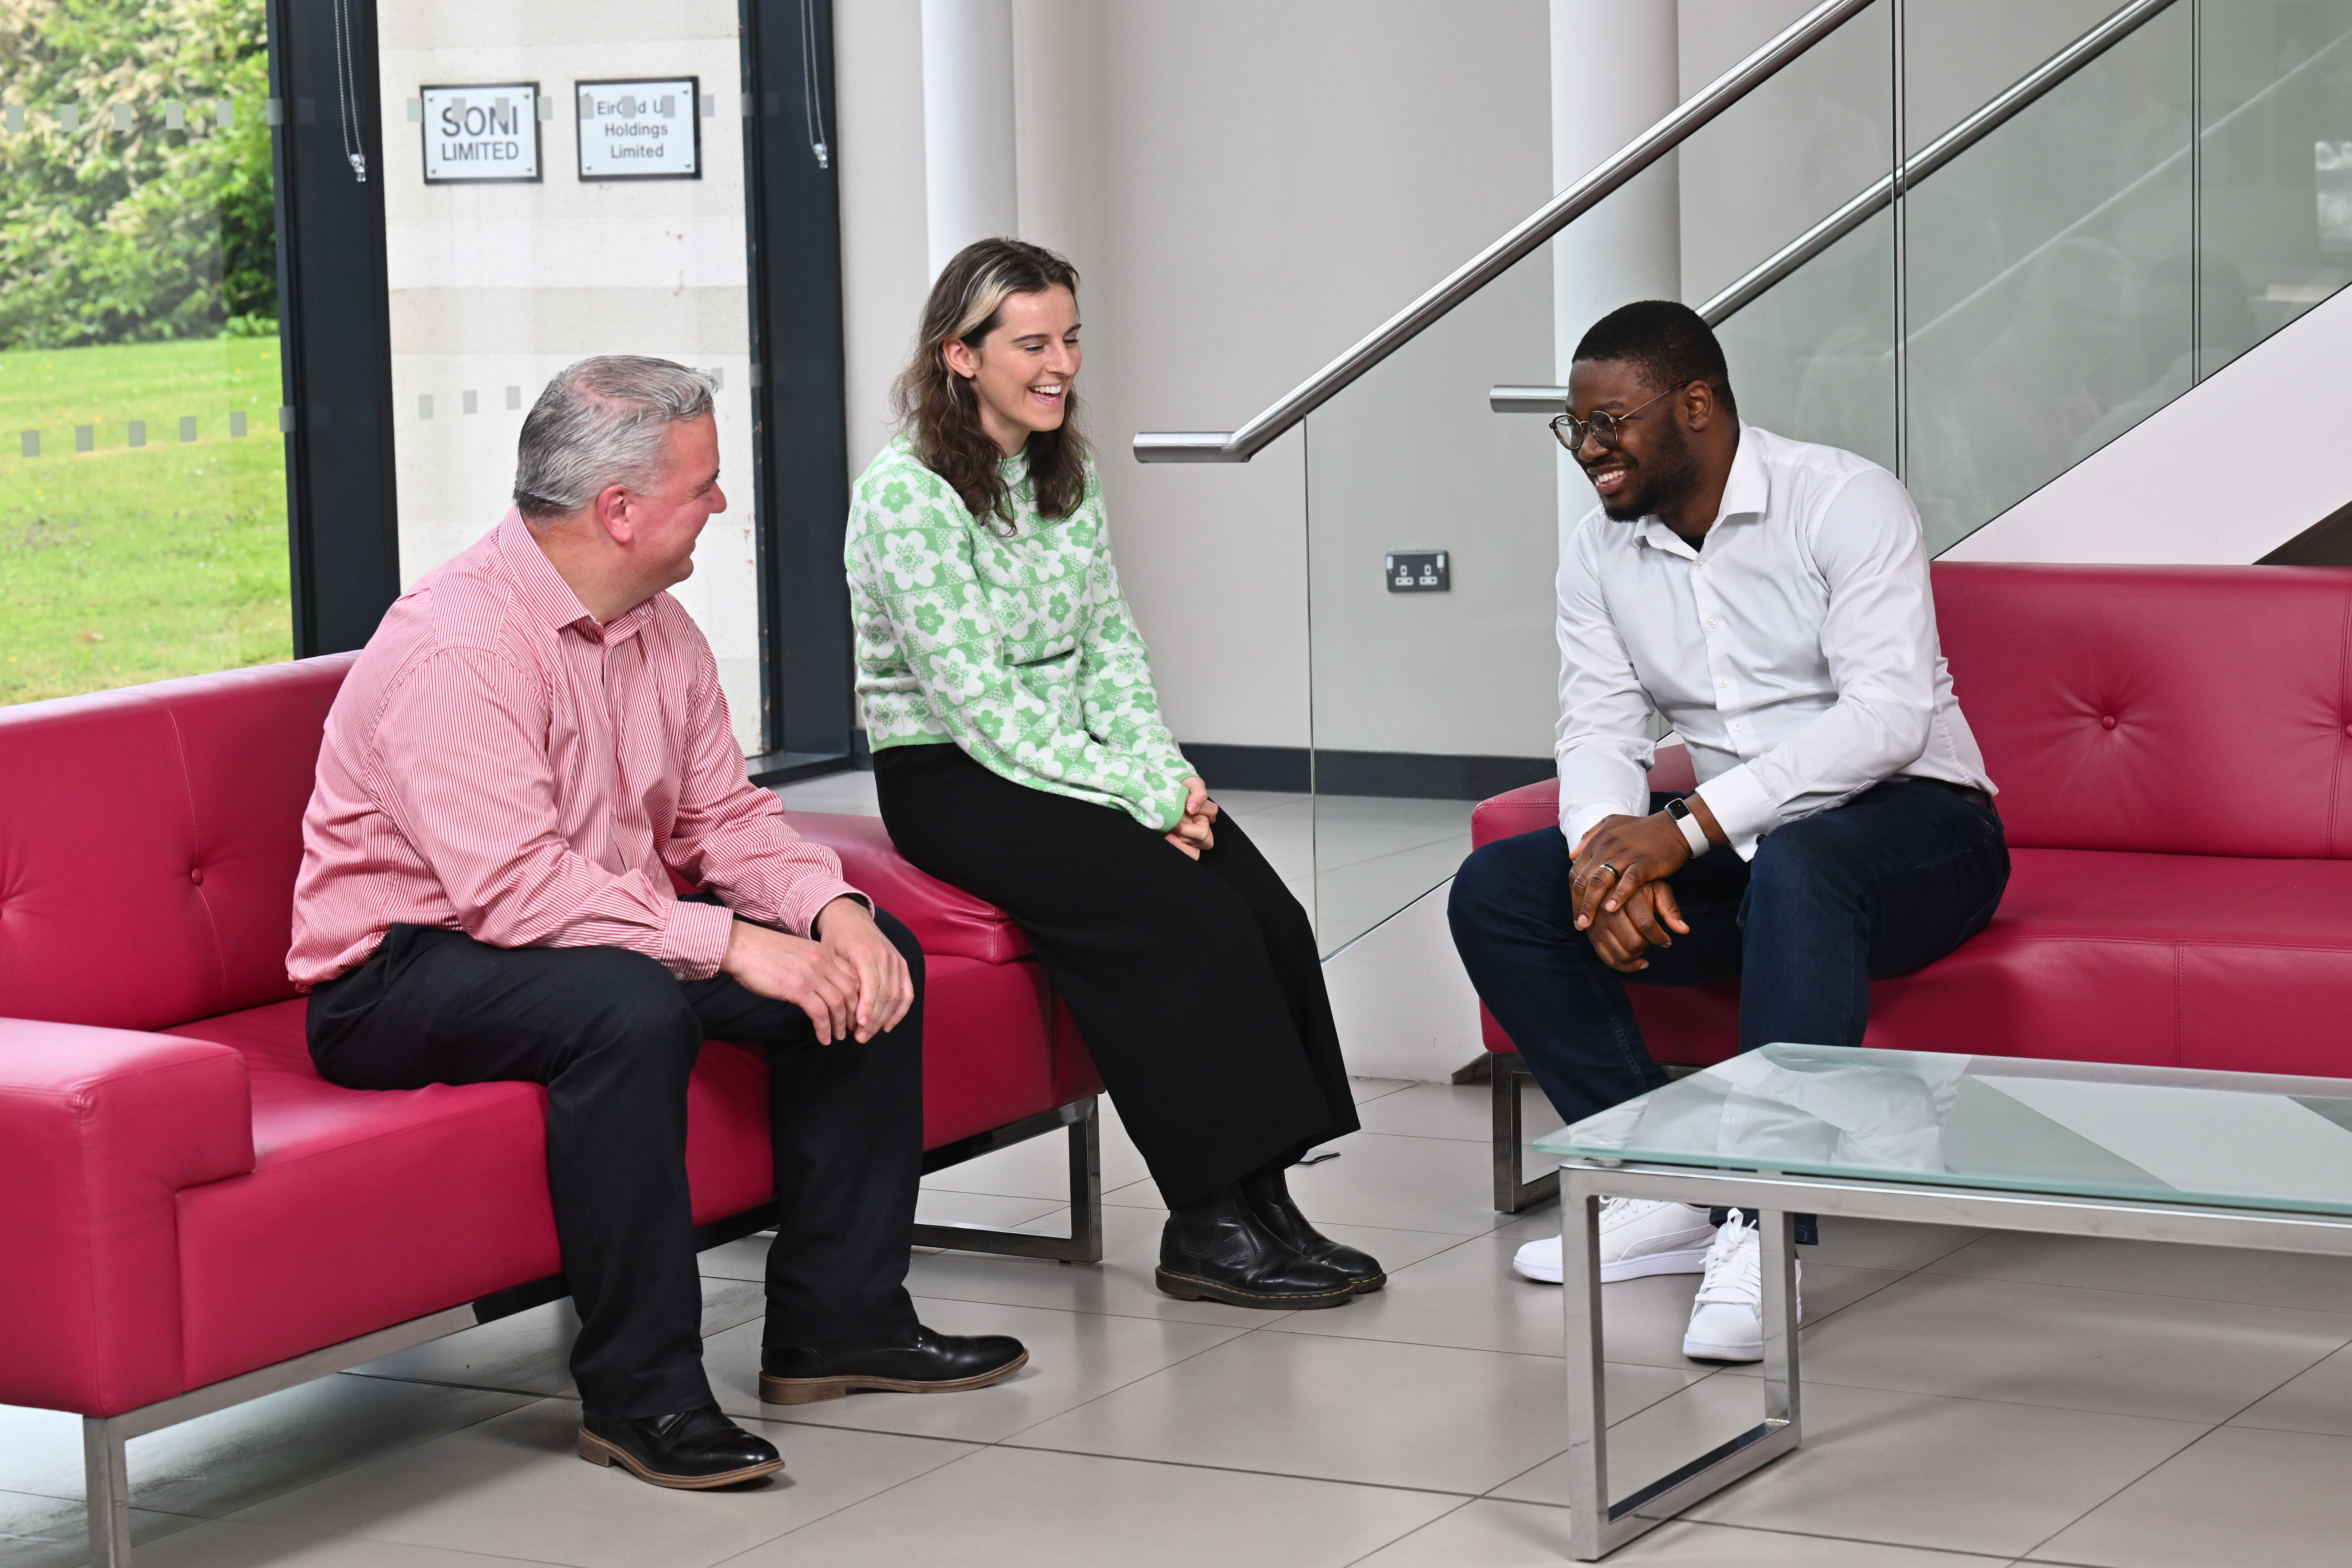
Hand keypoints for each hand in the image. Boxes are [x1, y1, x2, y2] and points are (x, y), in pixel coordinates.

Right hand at [721, 920, 859, 1042]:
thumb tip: (824, 986)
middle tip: (851, 1028)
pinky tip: (823, 1038)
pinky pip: (820, 1013)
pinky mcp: (797, 988)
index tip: (856, 1011)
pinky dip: (825, 1028)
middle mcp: (822, 962)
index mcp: (824, 952)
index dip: (859, 997)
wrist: (742, 946)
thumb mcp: (799, 953)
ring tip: (838, 1037)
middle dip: (854, 1013)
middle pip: (852, 991)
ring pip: (838, 1003)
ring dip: (840, 1024)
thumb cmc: (765, 952)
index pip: (854, 976)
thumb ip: (815, 965)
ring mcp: (811, 974)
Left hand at [813, 896, 914, 1041]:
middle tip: (860, 1037)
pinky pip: (907, 992)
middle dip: (873, 1019)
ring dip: (884, 1019)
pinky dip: (900, 1011)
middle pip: (884, 994)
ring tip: (868, 1034)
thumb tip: (839, 1007)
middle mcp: (884, 956)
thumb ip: (838, 977)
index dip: (867, 1007)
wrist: (849, 917)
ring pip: (896, 996)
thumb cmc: (835, 938)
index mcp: (865, 953)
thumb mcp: (829, 954)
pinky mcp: (901, 964)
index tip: (859, 1025)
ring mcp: (896, 960)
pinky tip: (888, 1025)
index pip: (871, 985)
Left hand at [1165, 774, 1217, 859]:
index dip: (1201, 811)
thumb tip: (1193, 809)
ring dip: (1183, 845)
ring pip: (1196, 853)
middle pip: (1206, 838)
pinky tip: (1168, 840)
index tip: (1187, 809)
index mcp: (1204, 813)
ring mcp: (1189, 840)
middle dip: (1190, 832)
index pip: (1211, 813)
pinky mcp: (1179, 846)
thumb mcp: (1189, 784)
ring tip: (1169, 836)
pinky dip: (1179, 850)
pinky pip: (1186, 856)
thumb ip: (1198, 792)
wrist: (1157, 794)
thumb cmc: (1176, 788)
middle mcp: (1199, 828)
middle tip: (1175, 825)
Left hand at [1570, 795, 1721, 931]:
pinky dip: (1618, 896)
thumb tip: (1571, 854)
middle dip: (1579, 904)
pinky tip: (1611, 909)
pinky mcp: (1644, 862)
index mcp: (1598, 841)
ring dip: (1591, 905)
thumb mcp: (1611, 824)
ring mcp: (1625, 855)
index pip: (1577, 871)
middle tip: (1579, 924)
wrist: (1674, 826)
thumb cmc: (1643, 829)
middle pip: (1584, 879)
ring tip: (1588, 923)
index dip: (1573, 893)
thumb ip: (1590, 837)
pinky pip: (1628, 881)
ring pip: (1600, 881)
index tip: (1576, 911)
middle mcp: (1607, 847)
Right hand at [1584, 881, 1689, 971]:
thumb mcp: (1657, 889)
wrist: (1610, 884)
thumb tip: (1684, 930)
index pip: (1645, 924)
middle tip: (1653, 940)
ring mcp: (1596, 924)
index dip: (1659, 937)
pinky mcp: (1591, 935)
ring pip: (1621, 953)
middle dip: (1648, 945)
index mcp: (1625, 895)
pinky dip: (1625, 966)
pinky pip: (1608, 959)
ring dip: (1637, 955)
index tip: (1667, 941)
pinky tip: (1638, 963)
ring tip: (1644, 946)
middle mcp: (1607, 909)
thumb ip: (1670, 908)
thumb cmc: (1639, 888)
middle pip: (1633, 941)